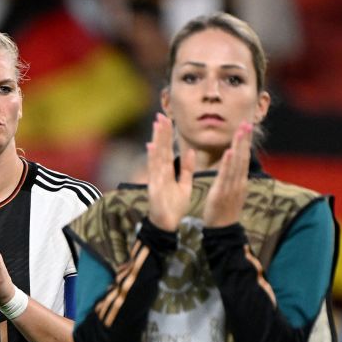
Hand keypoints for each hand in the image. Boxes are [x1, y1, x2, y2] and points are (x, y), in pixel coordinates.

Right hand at [146, 113, 194, 231]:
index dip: (168, 135)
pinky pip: (155, 171)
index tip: (168, 119)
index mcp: (167, 173)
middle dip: (161, 133)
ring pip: (157, 157)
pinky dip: (153, 159)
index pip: (168, 150)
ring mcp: (155, 180)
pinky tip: (152, 146)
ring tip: (157, 125)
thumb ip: (186, 169)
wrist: (166, 226)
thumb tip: (189, 152)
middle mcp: (159, 174)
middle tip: (160, 115)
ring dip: (157, 140)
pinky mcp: (154, 188)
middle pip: (161, 150)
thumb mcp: (184, 185)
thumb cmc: (173, 207)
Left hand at [202, 122, 252, 226]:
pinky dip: (229, 164)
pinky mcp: (223, 193)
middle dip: (244, 140)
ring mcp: (232, 187)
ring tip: (241, 131)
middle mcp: (239, 182)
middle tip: (247, 122)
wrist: (222, 230)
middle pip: (243, 157)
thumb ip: (234, 178)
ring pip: (237, 164)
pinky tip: (231, 152)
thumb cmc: (224, 211)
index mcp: (240, 181)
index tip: (246, 126)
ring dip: (239, 146)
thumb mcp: (231, 192)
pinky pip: (226, 176)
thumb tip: (236, 167)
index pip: (243, 158)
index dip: (244, 142)